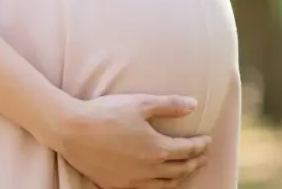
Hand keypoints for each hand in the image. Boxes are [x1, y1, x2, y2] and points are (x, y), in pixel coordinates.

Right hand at [53, 93, 209, 188]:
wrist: (73, 131)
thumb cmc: (107, 113)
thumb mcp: (140, 103)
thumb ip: (170, 104)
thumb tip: (194, 104)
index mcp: (157, 148)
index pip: (187, 150)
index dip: (200, 145)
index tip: (208, 140)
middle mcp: (149, 170)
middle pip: (180, 170)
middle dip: (195, 162)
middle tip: (203, 156)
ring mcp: (134, 181)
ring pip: (166, 185)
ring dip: (181, 177)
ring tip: (187, 170)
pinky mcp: (119, 186)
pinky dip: (161, 187)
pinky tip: (159, 182)